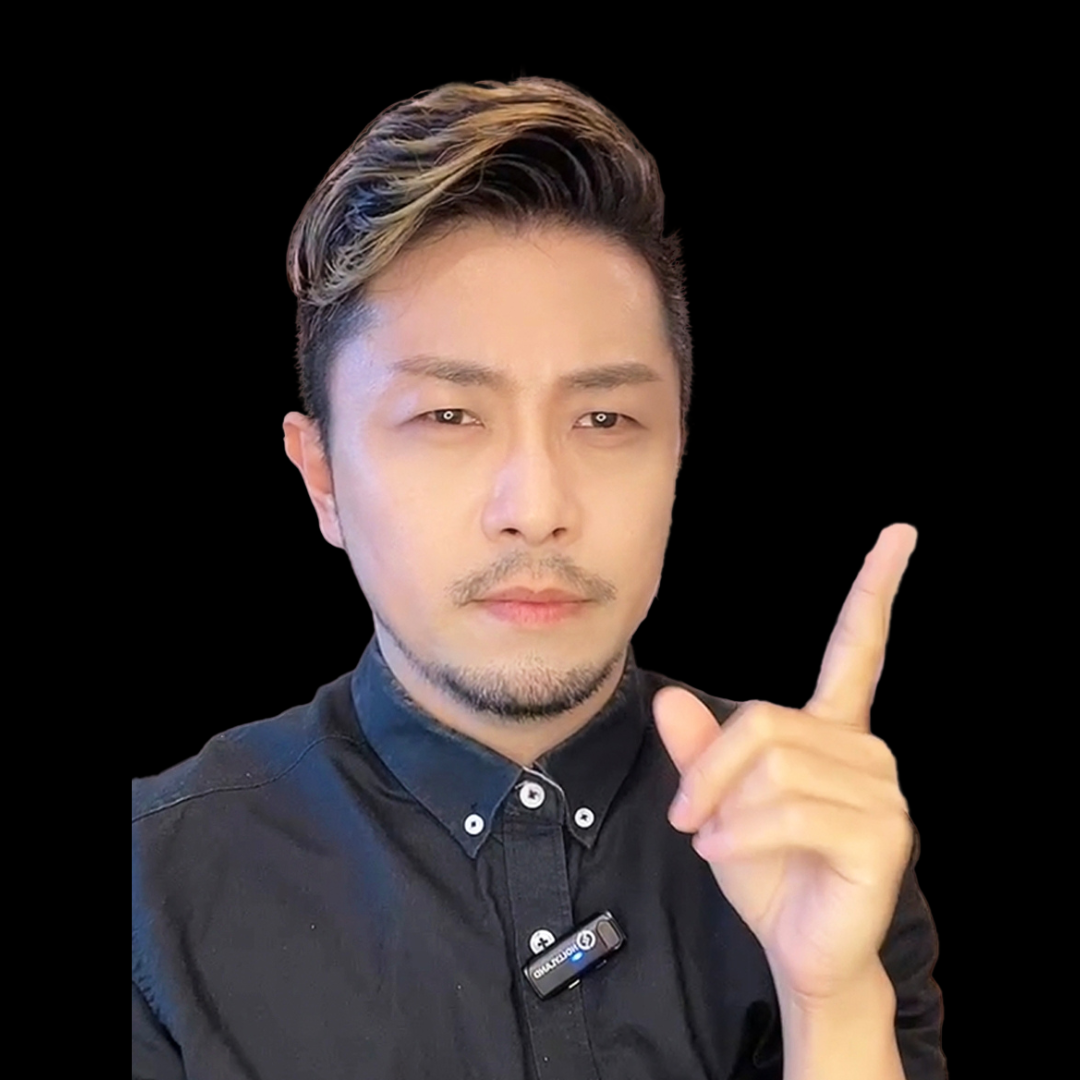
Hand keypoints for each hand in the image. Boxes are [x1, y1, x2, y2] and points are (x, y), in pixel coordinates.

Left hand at [653, 524, 917, 1004]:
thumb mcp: (718, 804)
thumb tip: (670, 697)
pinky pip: (791, 809)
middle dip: (709, 771)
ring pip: (775, 764)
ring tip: (713, 841)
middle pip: (764, 721)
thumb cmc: (764, 872)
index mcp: (835, 732)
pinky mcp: (882, 832)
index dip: (877, 590)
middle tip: (686, 816)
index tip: (900, 533)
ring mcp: (882, 790)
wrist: (798, 949)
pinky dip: (742, 833)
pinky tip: (725, 853)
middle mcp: (866, 750)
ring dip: (724, 808)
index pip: (859, 648)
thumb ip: (700, 750)